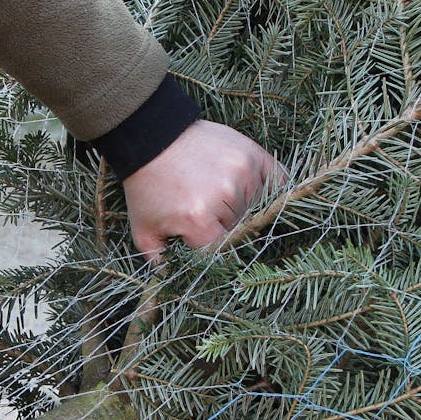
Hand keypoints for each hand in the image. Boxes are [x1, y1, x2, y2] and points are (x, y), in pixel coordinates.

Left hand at [122, 120, 281, 260]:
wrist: (152, 137)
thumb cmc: (147, 186)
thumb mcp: (143, 229)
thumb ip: (158, 260)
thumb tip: (173, 281)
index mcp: (199, 220)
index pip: (222, 251)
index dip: (214, 249)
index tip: (207, 240)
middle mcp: (225, 197)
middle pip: (240, 230)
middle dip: (227, 227)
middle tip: (210, 214)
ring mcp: (242, 174)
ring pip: (258, 207)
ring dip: (246, 207)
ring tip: (222, 195)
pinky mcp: (252, 155)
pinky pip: (277, 180)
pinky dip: (272, 188)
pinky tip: (258, 190)